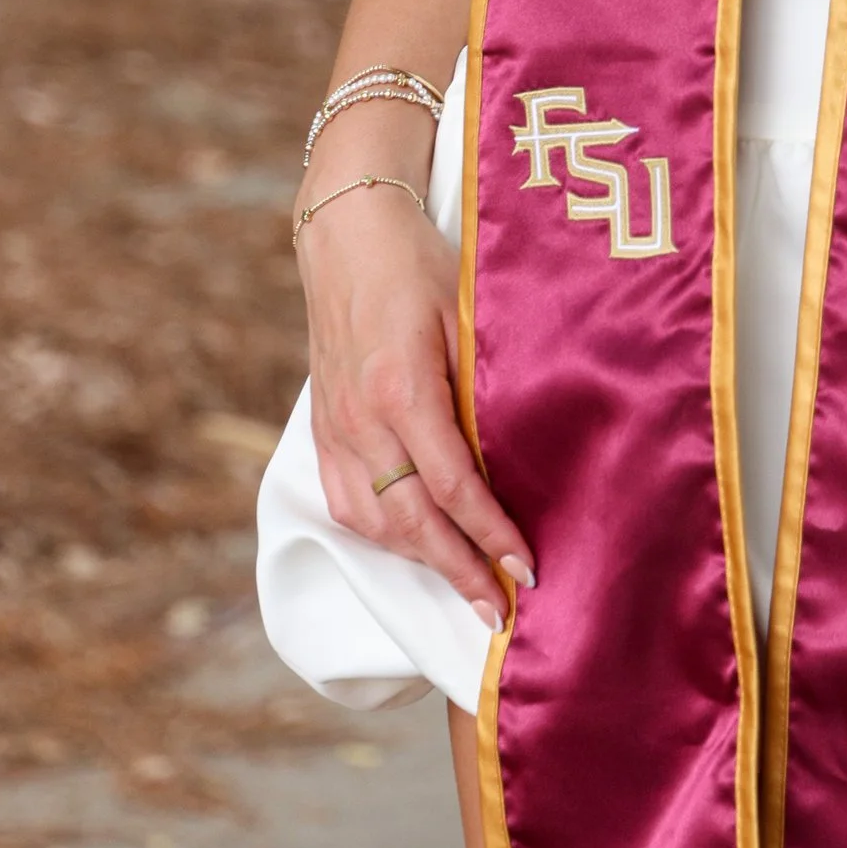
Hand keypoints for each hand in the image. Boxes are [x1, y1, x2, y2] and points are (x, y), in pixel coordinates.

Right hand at [299, 150, 534, 628]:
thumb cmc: (420, 265)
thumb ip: (486, 382)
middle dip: (458, 571)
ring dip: (421, 562)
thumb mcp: (467, 311)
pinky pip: (348, 502)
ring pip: (374, 520)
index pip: (451, 483)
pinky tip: (414, 548)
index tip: (524, 567)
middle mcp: (360, 417)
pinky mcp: (322, 428)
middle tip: (499, 613)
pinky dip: (383, 536)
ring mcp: (334, 427)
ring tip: (466, 589)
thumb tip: (522, 453)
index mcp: (400, 385)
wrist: (347, 234)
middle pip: (411, 518)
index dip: (489, 533)